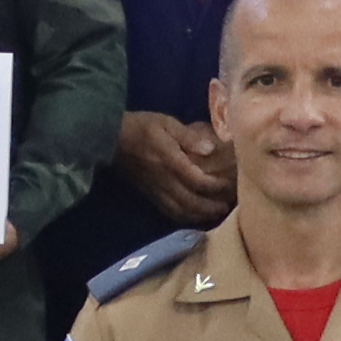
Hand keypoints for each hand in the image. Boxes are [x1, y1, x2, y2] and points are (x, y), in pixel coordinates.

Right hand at [112, 110, 233, 223]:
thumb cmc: (141, 126)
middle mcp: (164, 179)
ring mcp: (155, 189)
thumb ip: (188, 136)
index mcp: (169, 161)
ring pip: (181, 210)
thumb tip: (210, 149)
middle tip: (229, 205)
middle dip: (212, 206)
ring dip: (200, 215)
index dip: (216, 186)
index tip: (230, 184)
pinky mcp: (149, 194)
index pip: (197, 180)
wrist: (111, 138)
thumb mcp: (166, 123)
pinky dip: (184, 217)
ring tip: (216, 213)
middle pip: (191, 201)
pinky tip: (194, 216)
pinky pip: (168, 211)